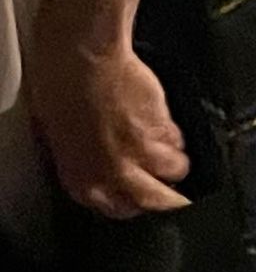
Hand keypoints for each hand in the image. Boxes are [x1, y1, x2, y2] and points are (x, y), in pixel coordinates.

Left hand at [28, 35, 189, 217]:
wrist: (80, 61)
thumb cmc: (61, 94)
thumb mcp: (64, 143)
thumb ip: (90, 167)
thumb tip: (107, 174)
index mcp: (84, 183)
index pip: (121, 211)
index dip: (136, 202)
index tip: (143, 195)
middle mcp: (114, 176)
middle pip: (158, 202)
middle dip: (169, 199)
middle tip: (175, 191)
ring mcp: (142, 153)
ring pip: (176, 171)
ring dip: (174, 160)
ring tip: (167, 145)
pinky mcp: (162, 128)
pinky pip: (179, 140)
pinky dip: (175, 133)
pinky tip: (162, 121)